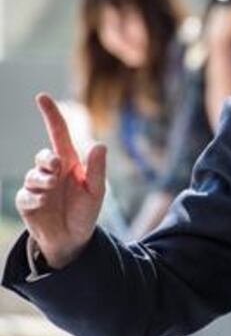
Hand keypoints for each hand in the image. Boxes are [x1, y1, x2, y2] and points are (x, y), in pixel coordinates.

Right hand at [16, 94, 106, 268]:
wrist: (72, 238)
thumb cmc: (86, 212)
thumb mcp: (96, 192)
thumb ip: (97, 170)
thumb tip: (100, 145)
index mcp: (70, 163)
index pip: (59, 134)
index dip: (51, 115)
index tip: (42, 96)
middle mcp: (52, 171)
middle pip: (43, 154)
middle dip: (47, 159)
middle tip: (56, 166)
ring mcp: (38, 186)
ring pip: (33, 175)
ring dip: (43, 181)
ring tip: (52, 191)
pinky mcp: (27, 201)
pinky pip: (25, 194)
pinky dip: (35, 197)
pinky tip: (43, 203)